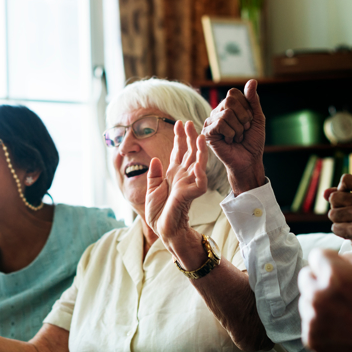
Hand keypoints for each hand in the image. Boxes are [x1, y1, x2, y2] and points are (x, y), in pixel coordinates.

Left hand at [145, 121, 207, 266]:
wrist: (163, 229)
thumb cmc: (158, 213)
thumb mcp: (151, 190)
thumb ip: (154, 175)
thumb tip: (155, 159)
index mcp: (173, 174)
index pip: (178, 152)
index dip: (179, 138)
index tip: (179, 124)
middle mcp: (183, 176)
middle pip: (189, 153)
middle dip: (189, 137)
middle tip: (189, 122)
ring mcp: (189, 184)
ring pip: (198, 163)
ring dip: (199, 149)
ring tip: (199, 135)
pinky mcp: (193, 193)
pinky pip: (200, 180)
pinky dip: (200, 170)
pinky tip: (199, 159)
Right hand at [202, 80, 265, 194]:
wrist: (249, 160)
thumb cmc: (253, 140)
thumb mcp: (257, 117)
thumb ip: (253, 100)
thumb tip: (252, 81)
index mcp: (228, 106)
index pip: (234, 93)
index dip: (246, 107)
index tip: (249, 121)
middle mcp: (217, 112)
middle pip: (229, 101)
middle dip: (243, 117)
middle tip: (244, 130)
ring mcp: (211, 122)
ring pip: (226, 113)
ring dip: (238, 129)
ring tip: (237, 137)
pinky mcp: (207, 132)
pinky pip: (221, 124)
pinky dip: (231, 134)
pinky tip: (230, 141)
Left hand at [298, 249, 351, 351]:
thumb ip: (346, 256)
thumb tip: (330, 258)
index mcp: (333, 274)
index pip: (315, 256)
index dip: (328, 261)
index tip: (337, 270)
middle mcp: (318, 295)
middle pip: (305, 276)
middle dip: (319, 279)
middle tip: (338, 291)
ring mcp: (313, 318)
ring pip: (305, 300)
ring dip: (318, 302)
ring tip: (342, 311)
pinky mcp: (311, 337)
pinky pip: (308, 322)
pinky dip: (320, 323)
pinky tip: (339, 326)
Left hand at [323, 174, 351, 254]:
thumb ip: (342, 195)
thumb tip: (324, 193)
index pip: (346, 179)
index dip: (340, 189)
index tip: (347, 199)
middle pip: (334, 197)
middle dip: (336, 208)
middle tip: (349, 216)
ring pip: (332, 213)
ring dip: (337, 221)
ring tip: (351, 225)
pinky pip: (334, 227)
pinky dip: (339, 232)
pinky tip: (351, 234)